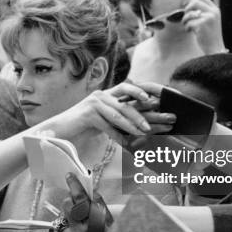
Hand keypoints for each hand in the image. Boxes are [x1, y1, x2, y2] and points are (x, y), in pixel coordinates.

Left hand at [51, 173, 112, 231]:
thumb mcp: (110, 224)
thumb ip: (100, 207)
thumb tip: (89, 190)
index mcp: (97, 222)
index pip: (80, 197)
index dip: (74, 184)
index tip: (69, 176)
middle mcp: (82, 230)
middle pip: (67, 203)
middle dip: (71, 202)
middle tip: (77, 206)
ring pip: (61, 215)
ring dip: (67, 216)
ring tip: (77, 226)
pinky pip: (58, 230)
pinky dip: (63, 230)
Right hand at [54, 82, 174, 141]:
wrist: (58, 132)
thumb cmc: (84, 130)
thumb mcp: (107, 124)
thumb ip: (123, 122)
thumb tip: (149, 128)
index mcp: (110, 95)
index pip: (135, 87)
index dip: (153, 89)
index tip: (172, 96)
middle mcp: (103, 94)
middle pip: (130, 97)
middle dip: (150, 109)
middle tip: (169, 117)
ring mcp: (94, 102)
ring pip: (120, 112)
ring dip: (135, 123)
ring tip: (147, 131)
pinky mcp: (87, 113)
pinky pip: (106, 124)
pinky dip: (117, 135)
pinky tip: (126, 143)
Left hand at [182, 0, 225, 54]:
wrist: (215, 49)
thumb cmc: (209, 36)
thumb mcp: (209, 21)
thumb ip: (202, 12)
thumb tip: (187, 5)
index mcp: (216, 10)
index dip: (193, 1)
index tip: (189, 9)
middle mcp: (213, 12)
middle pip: (195, 2)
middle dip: (187, 9)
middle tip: (186, 17)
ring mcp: (208, 18)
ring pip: (190, 14)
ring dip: (185, 19)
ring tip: (187, 25)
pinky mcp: (202, 25)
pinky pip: (189, 23)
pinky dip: (187, 27)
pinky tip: (190, 31)